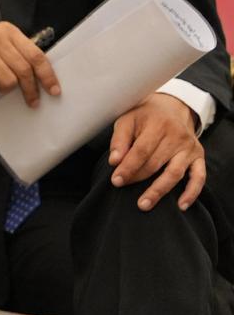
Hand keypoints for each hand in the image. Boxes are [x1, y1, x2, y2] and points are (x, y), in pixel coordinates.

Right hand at [0, 23, 58, 106]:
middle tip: (32, 99)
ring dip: (4, 87)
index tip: (53, 89)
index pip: (35, 55)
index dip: (47, 75)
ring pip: (8, 81)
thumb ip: (16, 51)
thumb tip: (40, 74)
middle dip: (30, 89)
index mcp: (6, 31)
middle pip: (23, 70)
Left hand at [109, 92, 203, 210]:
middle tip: (122, 188)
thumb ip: (119, 140)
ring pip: (174, 173)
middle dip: (137, 178)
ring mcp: (190, 148)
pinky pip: (199, 177)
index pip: (141, 150)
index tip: (116, 180)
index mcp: (158, 125)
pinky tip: (181, 206)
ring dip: (159, 190)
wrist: (171, 108)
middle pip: (156, 163)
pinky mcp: (199, 157)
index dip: (128, 167)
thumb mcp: (127, 120)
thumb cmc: (144, 117)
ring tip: (143, 204)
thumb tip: (114, 161)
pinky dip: (192, 192)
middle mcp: (177, 136)